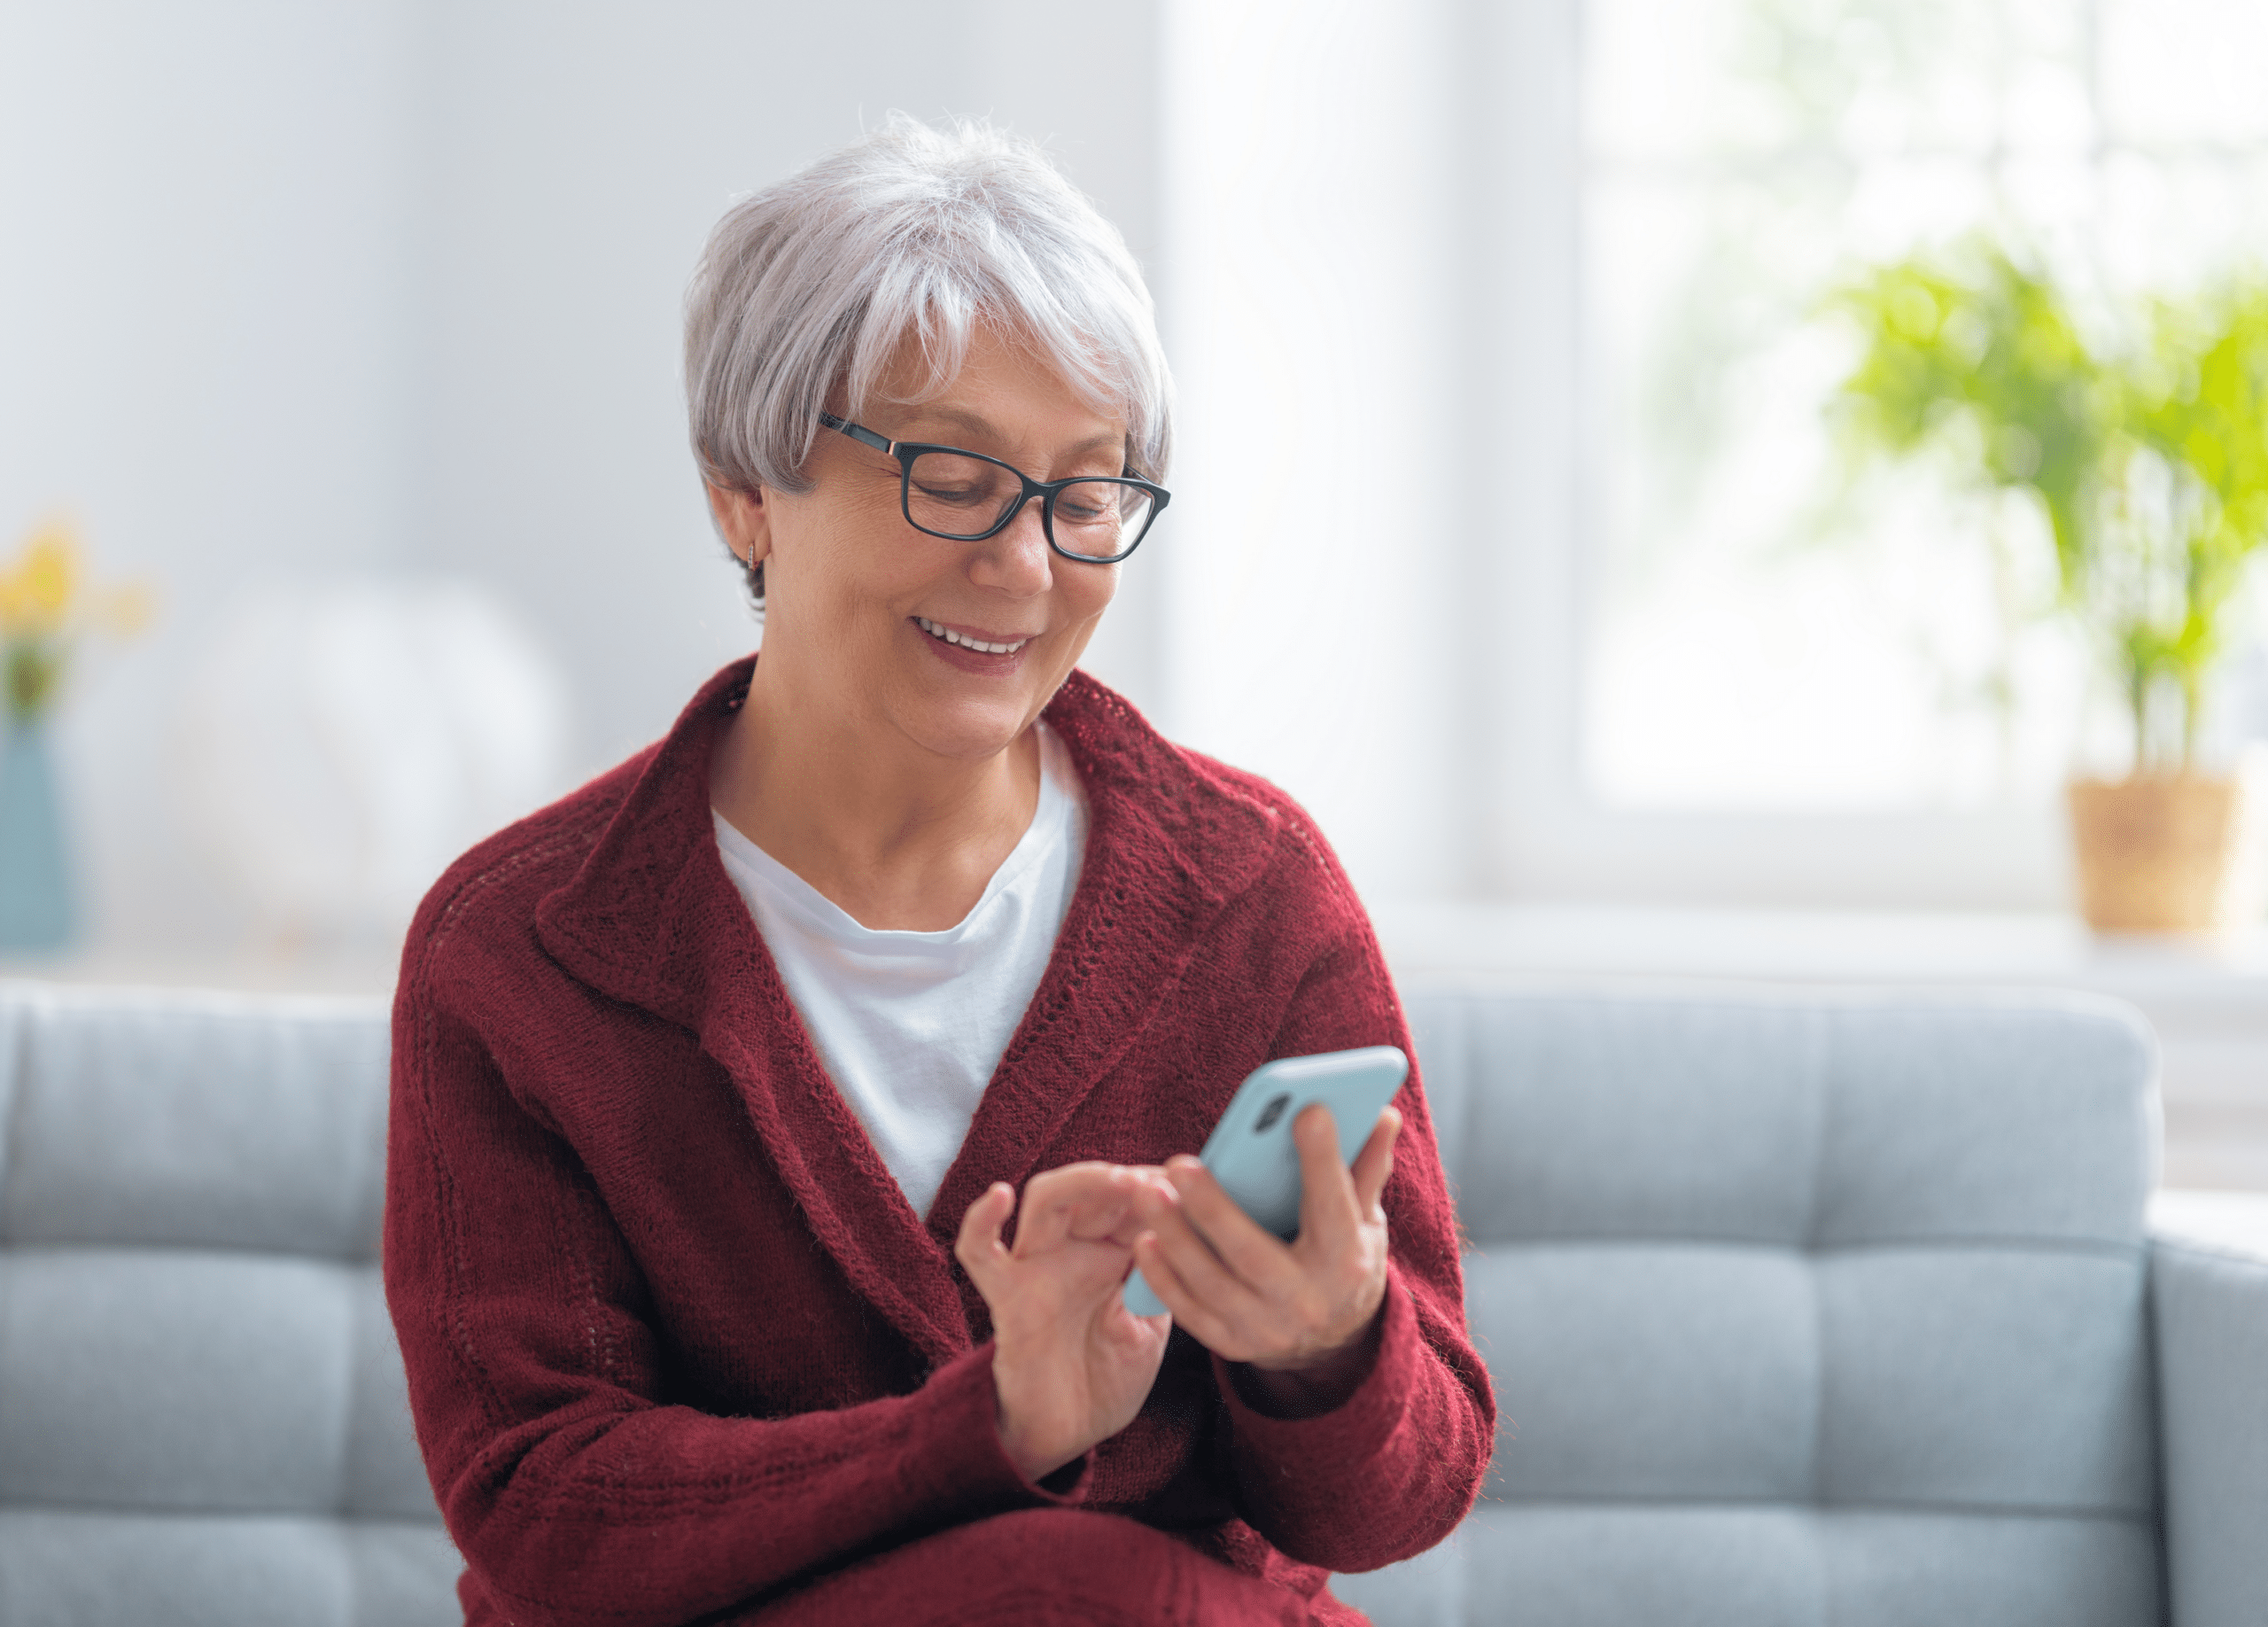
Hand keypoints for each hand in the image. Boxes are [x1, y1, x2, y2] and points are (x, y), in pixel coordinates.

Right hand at [955, 1162, 1174, 1481]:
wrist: (1071, 1433)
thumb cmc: (1110, 1377)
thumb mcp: (1153, 1323)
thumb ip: (1164, 1279)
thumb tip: (1194, 1228)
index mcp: (1111, 1252)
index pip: (1130, 1198)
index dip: (1157, 1184)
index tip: (1193, 1183)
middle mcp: (1072, 1249)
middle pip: (1091, 1188)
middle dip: (1128, 1177)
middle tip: (1162, 1181)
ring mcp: (1036, 1266)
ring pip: (1045, 1200)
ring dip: (1082, 1181)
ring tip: (1120, 1181)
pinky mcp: (1006, 1296)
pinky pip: (979, 1253)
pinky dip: (980, 1221)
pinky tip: (1001, 1195)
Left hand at [1130, 1104, 1400, 1403]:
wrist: (1336, 1340)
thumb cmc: (1345, 1256)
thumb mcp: (1365, 1218)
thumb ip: (1366, 1167)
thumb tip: (1384, 1114)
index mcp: (1347, 1261)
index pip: (1334, 1206)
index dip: (1323, 1160)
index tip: (1308, 1110)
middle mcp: (1307, 1301)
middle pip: (1253, 1252)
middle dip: (1214, 1209)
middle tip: (1179, 1164)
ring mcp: (1267, 1327)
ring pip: (1213, 1283)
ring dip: (1176, 1238)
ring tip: (1148, 1193)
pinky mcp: (1233, 1343)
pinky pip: (1192, 1311)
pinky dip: (1165, 1279)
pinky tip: (1144, 1242)